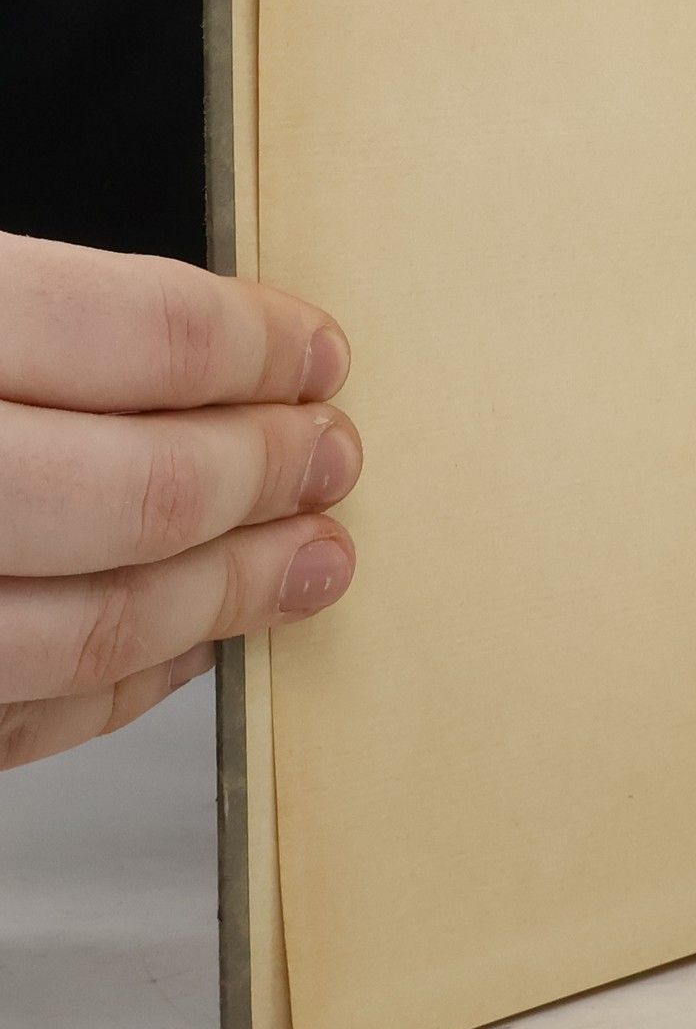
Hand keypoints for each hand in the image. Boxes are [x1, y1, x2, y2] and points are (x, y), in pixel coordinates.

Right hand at [0, 234, 359, 768]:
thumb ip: (41, 310)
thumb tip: (205, 340)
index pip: (142, 336)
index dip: (259, 348)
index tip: (319, 354)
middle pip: (144, 490)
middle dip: (268, 474)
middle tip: (332, 458)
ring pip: (95, 624)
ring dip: (230, 593)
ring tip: (309, 561)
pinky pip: (28, 718)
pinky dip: (128, 681)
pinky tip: (188, 643)